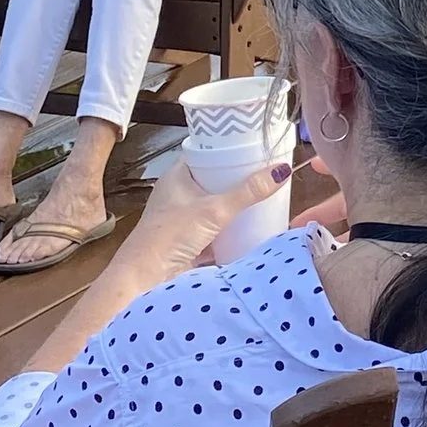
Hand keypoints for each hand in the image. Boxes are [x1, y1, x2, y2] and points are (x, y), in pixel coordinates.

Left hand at [23, 158, 287, 374]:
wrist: (144, 280)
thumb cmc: (171, 235)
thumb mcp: (214, 210)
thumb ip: (248, 193)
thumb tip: (282, 170)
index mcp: (178, 176)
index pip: (207, 153)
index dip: (230, 148)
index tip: (258, 147)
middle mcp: (179, 194)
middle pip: (215, 181)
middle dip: (240, 180)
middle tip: (270, 173)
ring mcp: (184, 220)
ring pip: (216, 207)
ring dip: (236, 206)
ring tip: (268, 197)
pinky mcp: (189, 243)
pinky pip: (216, 231)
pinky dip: (232, 230)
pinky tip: (255, 228)